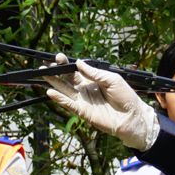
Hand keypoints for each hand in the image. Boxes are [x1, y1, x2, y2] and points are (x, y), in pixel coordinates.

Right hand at [43, 55, 159, 149]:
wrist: (132, 116)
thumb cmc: (125, 96)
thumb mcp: (111, 79)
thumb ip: (94, 72)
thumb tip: (78, 63)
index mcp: (93, 80)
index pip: (76, 71)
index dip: (67, 64)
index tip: (59, 57)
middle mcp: (85, 89)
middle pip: (67, 79)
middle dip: (57, 72)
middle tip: (46, 65)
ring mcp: (83, 100)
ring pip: (65, 90)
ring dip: (54, 83)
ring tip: (43, 74)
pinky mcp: (83, 112)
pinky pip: (69, 104)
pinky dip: (59, 99)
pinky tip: (50, 92)